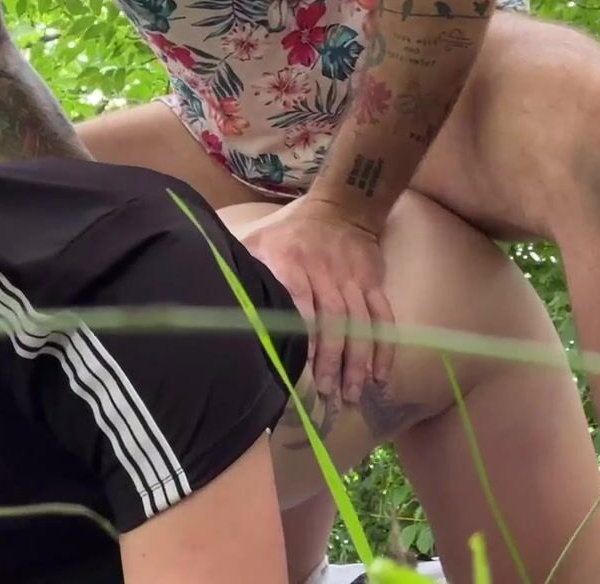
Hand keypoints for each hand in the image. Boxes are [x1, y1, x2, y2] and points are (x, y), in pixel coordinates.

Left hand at [241, 196, 394, 404]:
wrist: (342, 207)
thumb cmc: (290, 233)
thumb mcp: (258, 241)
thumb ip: (244, 270)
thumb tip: (215, 301)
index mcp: (291, 260)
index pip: (298, 298)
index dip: (301, 331)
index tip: (298, 366)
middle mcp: (324, 269)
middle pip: (333, 317)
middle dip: (331, 358)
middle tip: (326, 392)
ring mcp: (352, 278)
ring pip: (359, 322)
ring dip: (357, 360)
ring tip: (352, 393)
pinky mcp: (372, 283)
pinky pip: (382, 317)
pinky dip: (383, 347)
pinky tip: (380, 375)